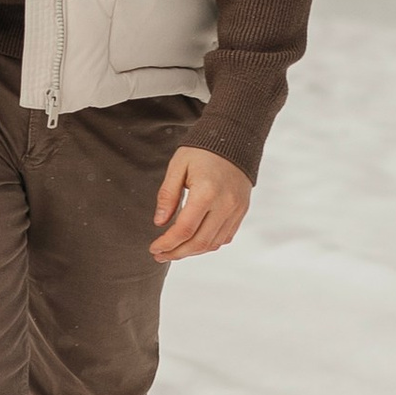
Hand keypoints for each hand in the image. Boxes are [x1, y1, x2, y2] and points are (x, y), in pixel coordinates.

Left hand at [151, 143, 248, 260]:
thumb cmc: (202, 150)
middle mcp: (225, 204)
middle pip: (199, 242)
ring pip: (213, 243)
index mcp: (206, 192)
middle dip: (177, 253)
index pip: (185, 229)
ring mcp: (236, 209)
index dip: (167, 243)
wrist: (234, 139)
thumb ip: (167, 195)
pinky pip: (225, 237)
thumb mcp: (178, 166)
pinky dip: (208, 244)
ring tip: (174, 251)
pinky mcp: (241, 211)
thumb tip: (159, 223)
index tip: (154, 248)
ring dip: (192, 252)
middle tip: (160, 255)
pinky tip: (193, 242)